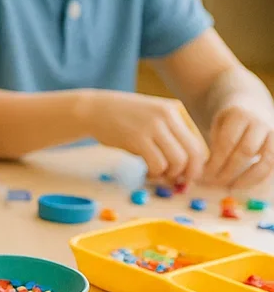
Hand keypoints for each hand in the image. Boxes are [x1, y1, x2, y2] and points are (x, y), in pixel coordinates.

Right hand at [78, 90, 207, 184]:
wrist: (93, 109)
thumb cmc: (123, 117)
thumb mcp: (152, 116)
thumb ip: (171, 133)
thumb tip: (190, 165)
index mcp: (175, 109)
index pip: (198, 142)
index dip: (197, 164)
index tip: (188, 175)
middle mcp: (168, 115)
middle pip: (194, 153)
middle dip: (190, 173)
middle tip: (181, 182)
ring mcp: (153, 126)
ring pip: (178, 160)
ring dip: (171, 174)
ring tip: (158, 175)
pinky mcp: (137, 138)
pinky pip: (157, 164)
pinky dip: (155, 174)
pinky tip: (147, 173)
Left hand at [202, 103, 273, 187]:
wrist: (253, 108)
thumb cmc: (230, 121)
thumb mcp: (217, 125)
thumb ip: (214, 142)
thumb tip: (203, 170)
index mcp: (239, 115)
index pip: (227, 142)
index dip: (216, 161)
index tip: (204, 174)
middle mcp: (260, 123)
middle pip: (245, 152)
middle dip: (228, 171)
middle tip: (214, 183)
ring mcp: (273, 135)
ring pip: (265, 161)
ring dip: (247, 178)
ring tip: (230, 187)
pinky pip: (273, 167)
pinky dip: (259, 179)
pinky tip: (243, 184)